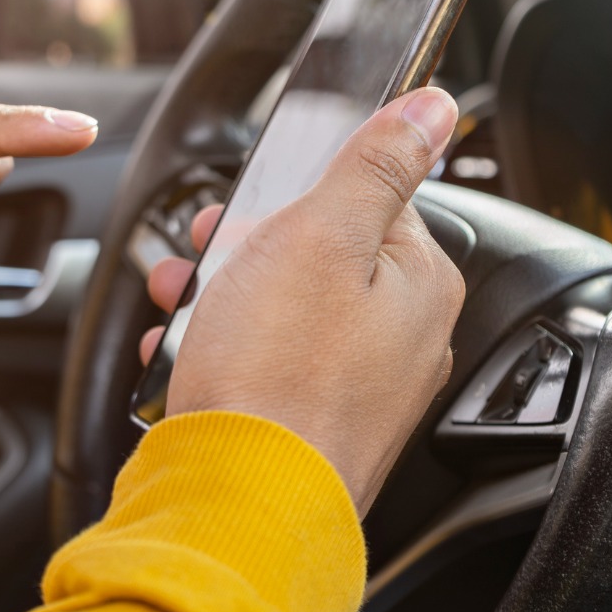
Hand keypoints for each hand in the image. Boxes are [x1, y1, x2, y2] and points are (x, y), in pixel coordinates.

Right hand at [141, 87, 463, 517]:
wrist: (236, 501)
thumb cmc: (277, 373)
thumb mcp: (321, 237)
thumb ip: (376, 166)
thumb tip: (433, 109)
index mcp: (416, 285)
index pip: (371, 201)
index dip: (299, 195)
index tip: (251, 207)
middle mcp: (400, 340)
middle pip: (321, 259)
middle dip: (249, 247)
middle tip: (206, 252)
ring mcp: (356, 389)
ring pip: (285, 312)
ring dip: (225, 295)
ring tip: (178, 300)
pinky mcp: (310, 424)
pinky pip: (266, 365)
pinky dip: (224, 350)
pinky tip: (185, 353)